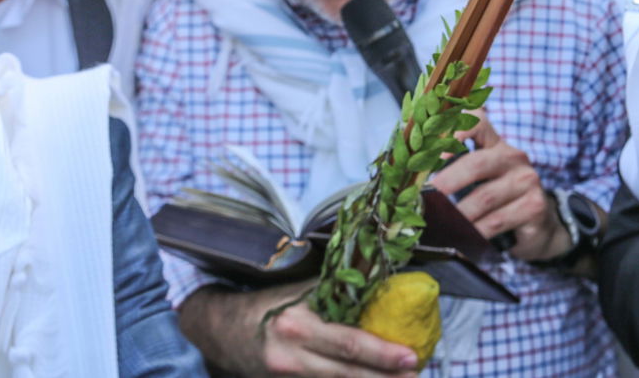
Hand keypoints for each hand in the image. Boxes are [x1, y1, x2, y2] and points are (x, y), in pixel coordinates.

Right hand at [179, 283, 418, 376]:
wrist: (224, 329)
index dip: (381, 349)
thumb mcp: (300, 289)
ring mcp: (287, 372)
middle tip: (414, 374)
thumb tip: (377, 270)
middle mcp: (292, 350)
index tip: (410, 353)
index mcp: (299, 318)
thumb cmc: (270, 304)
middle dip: (383, 375)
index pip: (347, 338)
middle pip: (346, 369)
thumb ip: (336, 287)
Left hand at [428, 114, 570, 260]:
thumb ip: (454, 169)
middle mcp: (513, 157)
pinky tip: (462, 238)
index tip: (437, 148)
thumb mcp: (481, 177)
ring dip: (457, 213)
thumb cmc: (499, 196)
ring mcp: (526, 181)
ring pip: (484, 197)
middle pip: (477, 163)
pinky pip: (496, 221)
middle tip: (429, 195)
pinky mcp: (534, 207)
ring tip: (440, 223)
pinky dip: (475, 232)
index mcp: (495, 143)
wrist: (539, 225)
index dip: (456, 129)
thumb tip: (412, 178)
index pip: (478, 121)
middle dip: (448, 180)